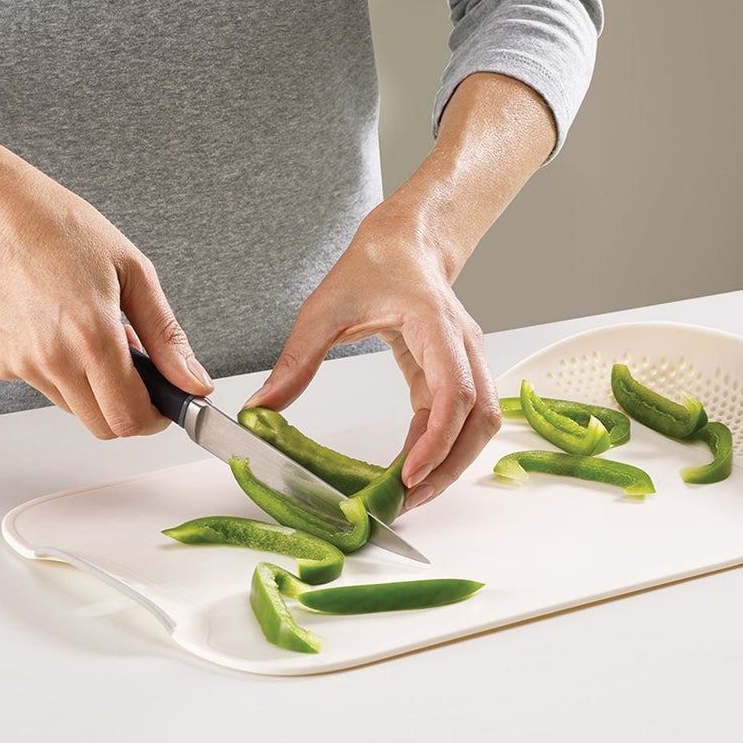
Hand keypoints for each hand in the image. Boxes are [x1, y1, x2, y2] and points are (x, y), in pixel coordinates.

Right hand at [0, 163, 212, 438]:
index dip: (155, 419)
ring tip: (91, 336)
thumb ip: (167, 336)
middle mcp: (52, 358)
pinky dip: (61, 372)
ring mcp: (21, 364)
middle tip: (134, 371)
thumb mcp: (133, 272)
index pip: (130, 417)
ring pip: (74, 408)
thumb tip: (194, 382)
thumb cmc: (61, 230)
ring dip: (94, 389)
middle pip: (103, 426)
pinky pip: (43, 387)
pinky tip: (57, 329)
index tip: (164, 405)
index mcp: (92, 335)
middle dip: (128, 409)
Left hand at [244, 208, 500, 508]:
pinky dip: (441, 447)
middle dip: (448, 466)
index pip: (455, 392)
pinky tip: (410, 467)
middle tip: (406, 500)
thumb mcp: (323, 310)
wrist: (404, 242)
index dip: (437, 439)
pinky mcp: (456, 372)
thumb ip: (296, 361)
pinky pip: (460, 418)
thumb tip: (262, 408)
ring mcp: (467, 359)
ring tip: (409, 494)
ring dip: (451, 462)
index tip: (409, 474)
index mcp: (435, 324)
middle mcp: (463, 345)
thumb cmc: (373, 265)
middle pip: (479, 418)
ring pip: (479, 423)